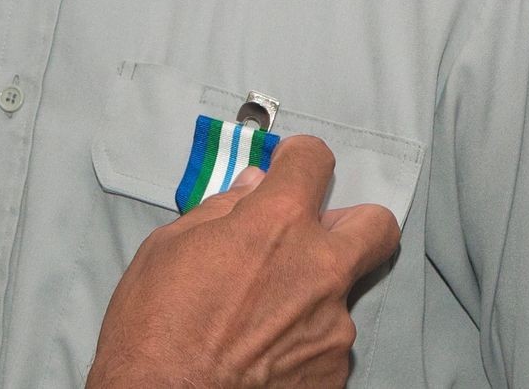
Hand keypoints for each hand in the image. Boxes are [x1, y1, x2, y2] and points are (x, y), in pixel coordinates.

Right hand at [85, 135, 400, 388]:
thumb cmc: (153, 333)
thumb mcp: (168, 248)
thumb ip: (221, 210)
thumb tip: (251, 189)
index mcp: (277, 225)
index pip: (315, 162)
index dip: (298, 159)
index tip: (289, 167)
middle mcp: (319, 270)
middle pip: (375, 225)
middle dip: (350, 222)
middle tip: (312, 236)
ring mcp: (333, 327)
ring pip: (342, 292)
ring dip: (311, 293)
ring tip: (259, 317)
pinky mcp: (333, 373)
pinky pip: (328, 342)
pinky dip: (302, 340)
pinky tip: (263, 351)